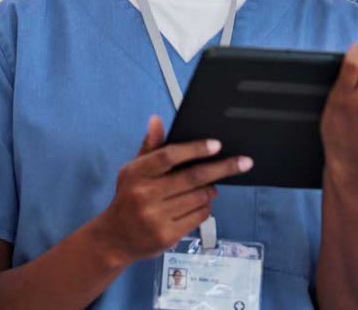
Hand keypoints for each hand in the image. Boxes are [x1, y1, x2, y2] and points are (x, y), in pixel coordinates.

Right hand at [90, 115, 252, 265]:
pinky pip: (199, 216)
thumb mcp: (133, 170)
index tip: (216, 144)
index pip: (169, 156)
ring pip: (199, 197)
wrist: (115, 238)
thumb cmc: (128, 198)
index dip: (195, 149)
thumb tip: (156, 119)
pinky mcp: (167, 236)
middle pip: (192, 177)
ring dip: (211, 189)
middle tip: (243, 162)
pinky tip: (201, 203)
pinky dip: (206, 207)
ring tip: (211, 186)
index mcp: (136, 173)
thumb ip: (150, 146)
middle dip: (221, 168)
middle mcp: (145, 195)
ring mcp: (156, 218)